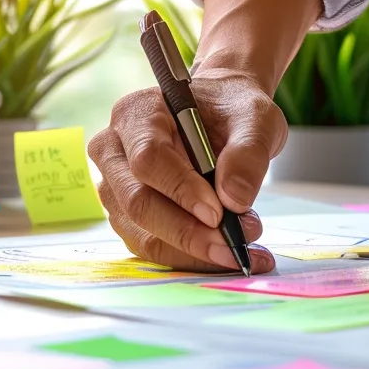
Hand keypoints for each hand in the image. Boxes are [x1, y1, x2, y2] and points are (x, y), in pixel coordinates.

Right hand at [88, 68, 283, 272]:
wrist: (223, 118)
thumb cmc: (231, 110)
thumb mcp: (254, 118)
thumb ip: (248, 152)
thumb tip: (234, 200)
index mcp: (137, 114)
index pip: (148, 159)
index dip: (180, 189)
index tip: (219, 213)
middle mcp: (115, 150)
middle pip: (138, 202)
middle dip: (189, 232)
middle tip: (235, 243)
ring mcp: (116, 187)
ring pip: (143, 234)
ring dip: (194, 251)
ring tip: (242, 246)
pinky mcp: (128, 216)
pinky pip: (152, 247)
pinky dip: (190, 258)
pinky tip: (226, 255)